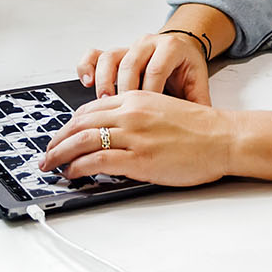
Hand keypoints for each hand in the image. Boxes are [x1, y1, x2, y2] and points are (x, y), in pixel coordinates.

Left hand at [39, 90, 234, 186]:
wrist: (224, 138)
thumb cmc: (201, 128)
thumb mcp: (164, 109)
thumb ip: (138, 115)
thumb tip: (114, 132)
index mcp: (137, 98)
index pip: (90, 108)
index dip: (69, 124)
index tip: (62, 136)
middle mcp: (131, 113)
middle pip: (79, 123)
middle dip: (57, 140)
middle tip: (46, 153)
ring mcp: (133, 136)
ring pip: (81, 141)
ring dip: (59, 154)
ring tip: (50, 165)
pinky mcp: (138, 159)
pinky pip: (95, 161)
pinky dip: (78, 167)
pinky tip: (72, 173)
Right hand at [78, 31, 211, 104]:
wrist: (182, 49)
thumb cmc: (186, 70)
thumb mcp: (196, 83)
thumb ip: (197, 102)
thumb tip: (202, 129)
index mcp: (171, 48)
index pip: (156, 69)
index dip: (149, 92)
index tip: (146, 116)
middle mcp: (148, 44)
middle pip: (130, 64)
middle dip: (124, 90)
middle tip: (120, 114)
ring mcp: (128, 47)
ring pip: (110, 58)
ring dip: (104, 82)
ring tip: (104, 104)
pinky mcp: (114, 54)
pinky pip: (94, 55)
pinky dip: (87, 67)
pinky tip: (86, 83)